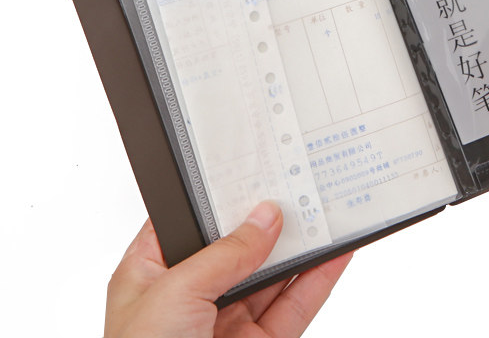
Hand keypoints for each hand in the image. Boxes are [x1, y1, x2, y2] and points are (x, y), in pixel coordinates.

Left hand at [105, 201, 350, 337]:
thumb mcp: (175, 293)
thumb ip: (225, 253)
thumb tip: (266, 217)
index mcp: (152, 275)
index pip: (189, 221)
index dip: (219, 195)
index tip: (253, 168)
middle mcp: (190, 297)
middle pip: (239, 245)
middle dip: (268, 219)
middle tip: (299, 185)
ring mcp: (227, 323)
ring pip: (273, 275)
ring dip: (300, 246)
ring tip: (326, 211)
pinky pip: (295, 306)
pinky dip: (319, 281)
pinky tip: (335, 256)